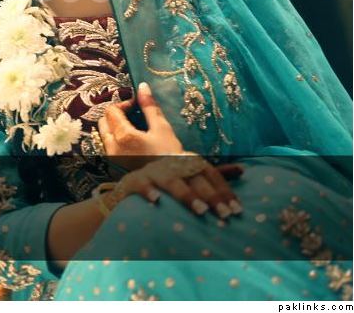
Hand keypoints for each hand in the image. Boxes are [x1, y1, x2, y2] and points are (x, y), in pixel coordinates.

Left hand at [97, 81, 182, 169]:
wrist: (172, 187)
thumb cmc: (170, 157)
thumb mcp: (162, 129)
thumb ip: (150, 107)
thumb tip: (142, 87)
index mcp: (123, 136)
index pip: (112, 110)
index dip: (124, 104)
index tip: (137, 106)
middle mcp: (112, 147)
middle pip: (104, 121)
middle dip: (116, 114)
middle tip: (134, 115)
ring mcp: (112, 158)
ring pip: (105, 134)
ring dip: (115, 127)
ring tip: (134, 128)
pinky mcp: (115, 166)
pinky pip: (109, 146)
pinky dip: (116, 139)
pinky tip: (132, 141)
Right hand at [122, 155, 244, 218]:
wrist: (132, 180)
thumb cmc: (168, 180)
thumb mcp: (190, 174)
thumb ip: (215, 175)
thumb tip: (242, 169)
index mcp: (186, 161)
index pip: (209, 173)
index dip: (224, 190)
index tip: (237, 210)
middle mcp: (171, 163)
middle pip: (194, 178)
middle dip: (211, 195)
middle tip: (224, 214)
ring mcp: (152, 171)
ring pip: (171, 181)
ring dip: (186, 195)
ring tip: (200, 210)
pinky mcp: (134, 180)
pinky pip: (141, 184)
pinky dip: (147, 190)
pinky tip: (155, 200)